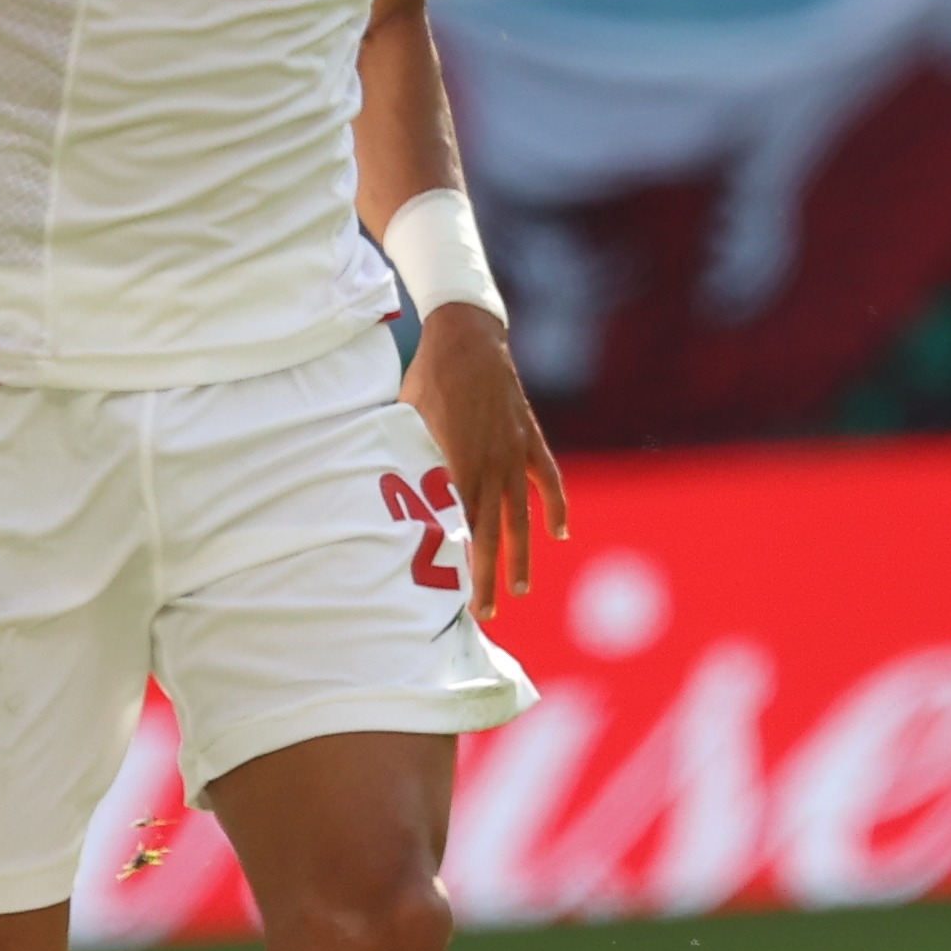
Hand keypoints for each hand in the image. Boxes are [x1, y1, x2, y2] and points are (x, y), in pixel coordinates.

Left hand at [398, 304, 569, 632]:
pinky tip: (559, 533)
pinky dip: (555, 506)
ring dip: (522, 554)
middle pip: (492, 534)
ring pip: (522, 516)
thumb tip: (391, 495)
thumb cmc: (426, 379)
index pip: (460, 530)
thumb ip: (408, 460)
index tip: (455, 599)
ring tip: (522, 587)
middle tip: (487, 612)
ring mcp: (515, 454)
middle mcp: (490, 466)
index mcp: (456, 466)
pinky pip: (548, 480)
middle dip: (488, 576)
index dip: (460, 567)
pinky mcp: (529, 439)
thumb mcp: (406, 421)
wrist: (466, 338)